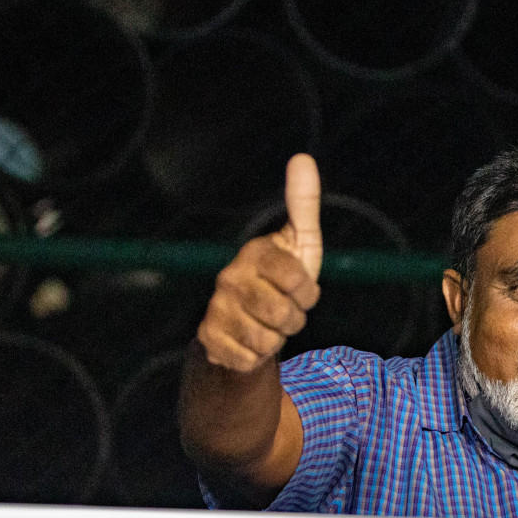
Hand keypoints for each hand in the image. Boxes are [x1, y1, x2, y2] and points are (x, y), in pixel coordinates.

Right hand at [195, 154, 323, 371]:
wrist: (248, 324)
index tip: (301, 289)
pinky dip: (259, 358)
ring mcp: (216, 309)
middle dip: (295, 320)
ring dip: (277, 340)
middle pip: (284, 313)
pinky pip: (251, 360)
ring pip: (269, 340)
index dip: (309, 293)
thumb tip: (302, 158)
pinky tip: (250, 343)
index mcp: (255, 253)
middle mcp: (228, 277)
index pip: (299, 279)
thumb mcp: (300, 244)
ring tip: (268, 325)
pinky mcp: (209, 339)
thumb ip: (303, 205)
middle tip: (285, 311)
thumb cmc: (282, 280)